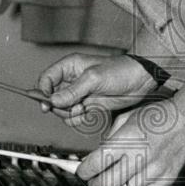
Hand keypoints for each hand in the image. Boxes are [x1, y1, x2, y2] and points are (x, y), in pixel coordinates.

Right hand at [37, 54, 156, 124]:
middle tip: (74, 107)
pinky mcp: (89, 105)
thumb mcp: (94, 78)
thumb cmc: (120, 70)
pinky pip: (76, 116)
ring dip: (72, 114)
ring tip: (85, 109)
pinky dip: (81, 118)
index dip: (43, 92)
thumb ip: (72, 91)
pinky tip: (91, 113)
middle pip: (52, 98)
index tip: (47, 104)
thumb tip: (54, 100)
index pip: (46, 79)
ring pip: (63, 110)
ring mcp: (80, 94)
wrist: (141, 81)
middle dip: (60, 106)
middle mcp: (72, 81)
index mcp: (69, 67)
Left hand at [76, 103, 184, 185]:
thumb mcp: (126, 118)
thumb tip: (94, 157)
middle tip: (93, 181)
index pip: (95, 164)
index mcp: (126, 140)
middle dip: (94, 185)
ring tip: (115, 180)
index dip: (84, 172)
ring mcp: (153, 171)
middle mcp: (139, 157)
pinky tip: (134, 182)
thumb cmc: (156, 117)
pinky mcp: (165, 180)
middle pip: (106, 184)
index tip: (83, 172)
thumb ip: (109, 138)